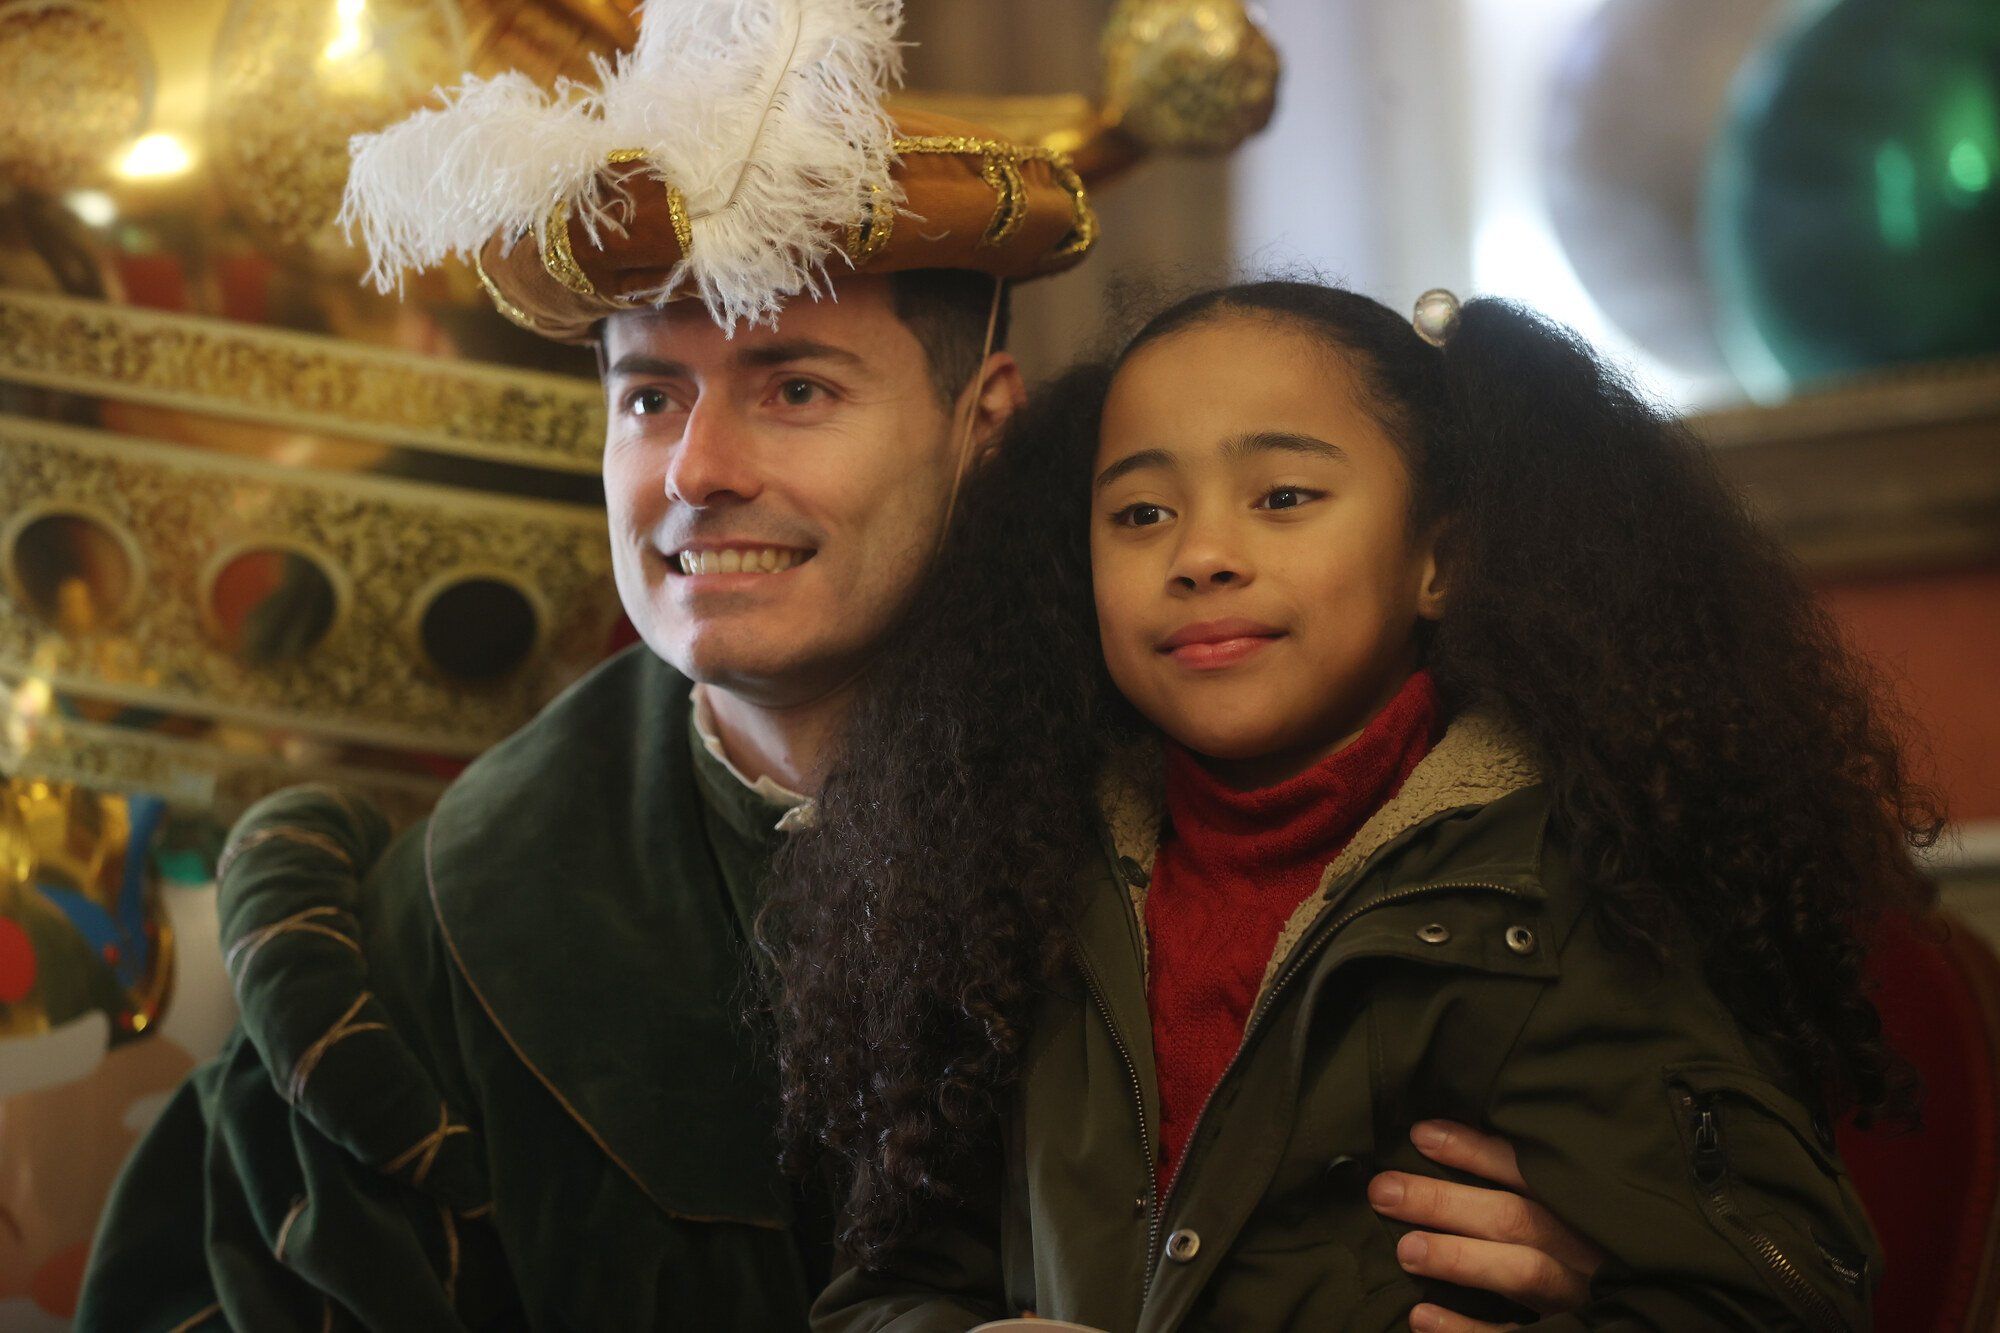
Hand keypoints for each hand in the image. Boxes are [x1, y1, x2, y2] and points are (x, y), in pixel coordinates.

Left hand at [1367, 1119, 1606, 1332]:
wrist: (1644, 1312)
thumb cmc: (1587, 1247)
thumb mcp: (1570, 1207)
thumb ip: (1525, 1179)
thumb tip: (1439, 1139)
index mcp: (1583, 1206)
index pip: (1528, 1170)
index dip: (1475, 1152)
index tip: (1419, 1134)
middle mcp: (1584, 1248)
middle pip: (1514, 1218)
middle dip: (1445, 1202)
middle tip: (1385, 1191)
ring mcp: (1577, 1294)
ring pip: (1522, 1270)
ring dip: (1460, 1258)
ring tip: (1406, 1250)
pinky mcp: (1566, 1332)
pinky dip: (1467, 1330)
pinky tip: (1422, 1316)